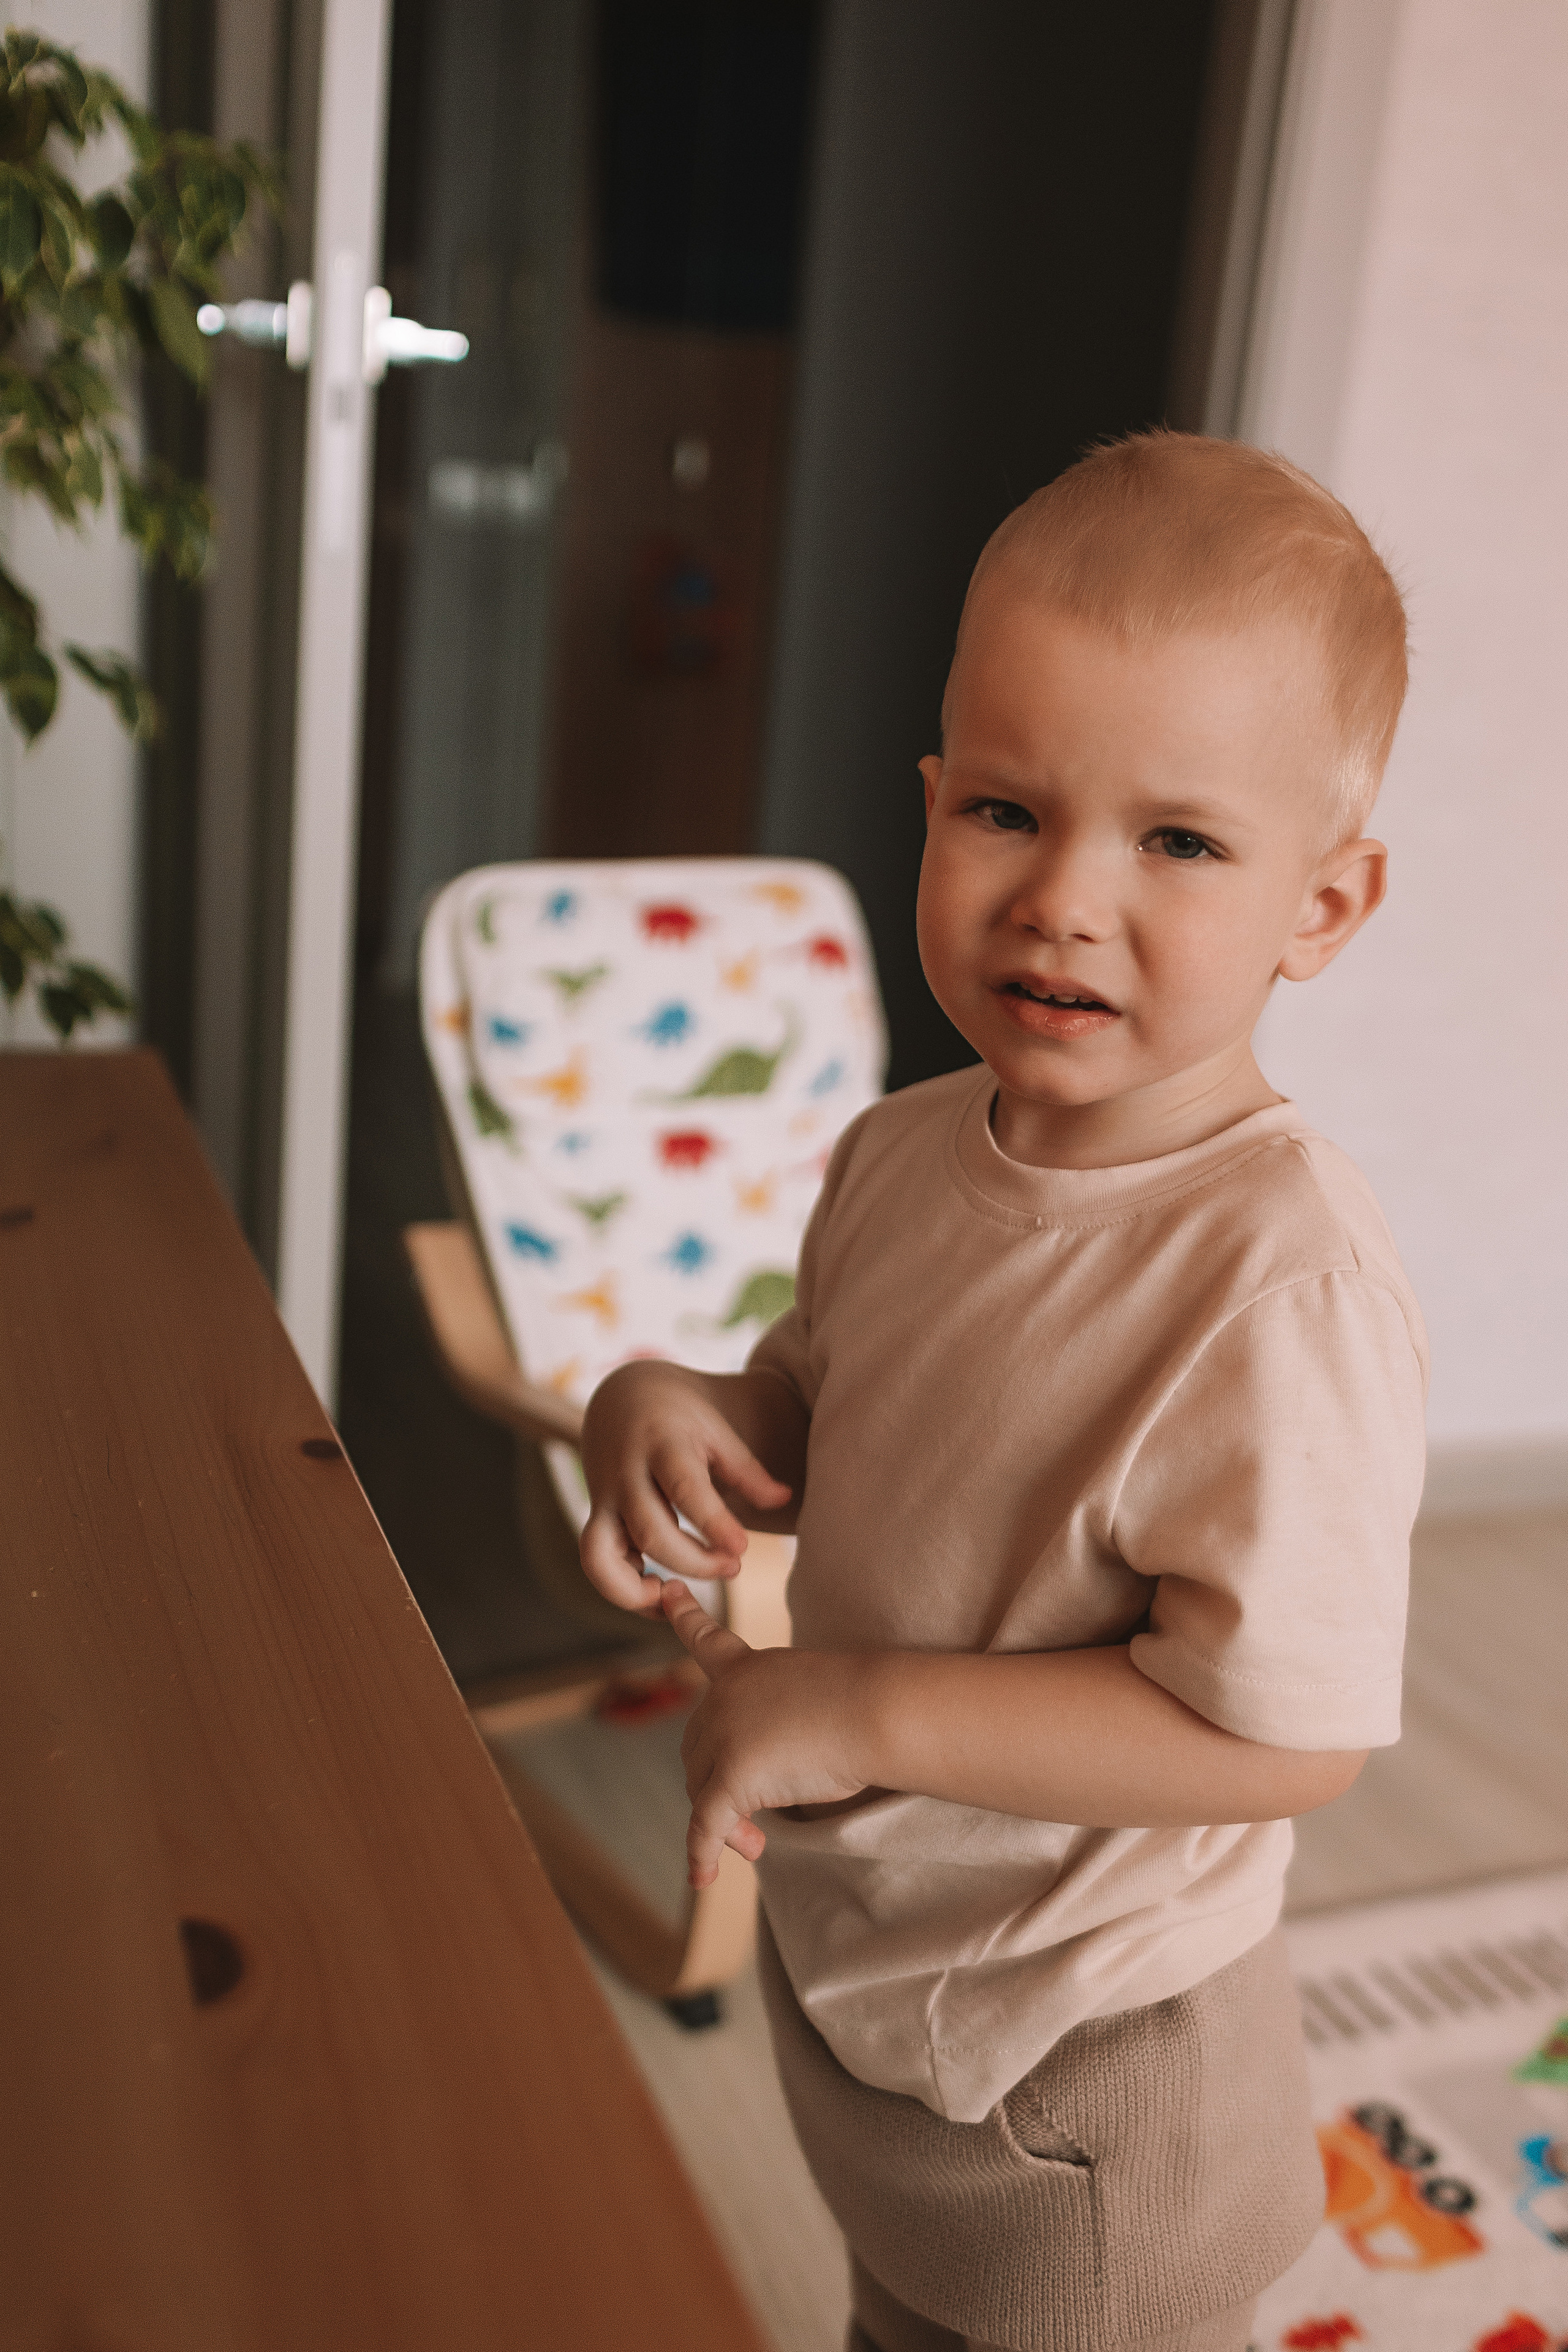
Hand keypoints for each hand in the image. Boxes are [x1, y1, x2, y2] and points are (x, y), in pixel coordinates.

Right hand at [579, 1362, 793, 1614]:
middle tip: (733, 1568)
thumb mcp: (715, 1431)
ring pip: (601, 1556)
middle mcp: (624, 1475)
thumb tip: (783, 1499)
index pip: (684, 1487)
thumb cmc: (679, 1418)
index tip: (742, 1549)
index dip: (713, 1523)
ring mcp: (603, 1499)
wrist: (621, 1398)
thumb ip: (746, 1469)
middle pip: (650, 1531)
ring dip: (637, 1591)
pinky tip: (659, 1593)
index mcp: (661, 1445)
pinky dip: (621, 1590)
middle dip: (695, 1562)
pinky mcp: (595, 1518)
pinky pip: (594, 1564)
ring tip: (676, 1597)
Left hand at [661, 1581, 870, 1886]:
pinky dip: (702, 1855)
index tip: (670, 1594)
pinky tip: (701, 1880)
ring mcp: (724, 1733)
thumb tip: (772, 1765)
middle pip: (696, 1749)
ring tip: (758, 1842)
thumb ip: (782, 1715)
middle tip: (754, 1824)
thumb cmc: (867, 1702)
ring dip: (725, 1822)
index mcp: (747, 1667)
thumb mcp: (815, 1693)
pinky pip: (706, 1826)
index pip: (706, 1639)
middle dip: (717, 1788)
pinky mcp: (732, 1775)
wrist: (877, 1711)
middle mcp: (724, 1695)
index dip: (686, 1617)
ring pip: (701, 1788)